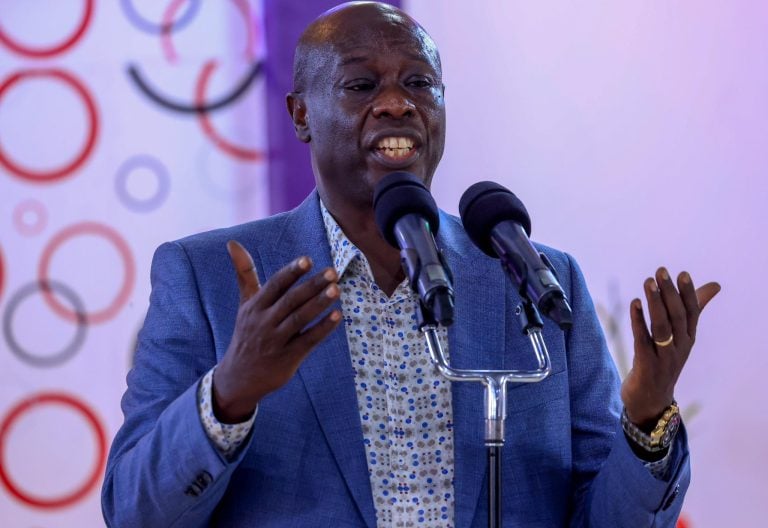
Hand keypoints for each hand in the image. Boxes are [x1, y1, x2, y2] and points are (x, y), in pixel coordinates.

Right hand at [212, 240, 341, 422]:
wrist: (238, 377)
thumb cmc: (247, 333)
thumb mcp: (244, 304)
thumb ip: (244, 273)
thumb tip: (233, 242)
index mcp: (255, 306)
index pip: (275, 285)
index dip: (291, 272)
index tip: (307, 260)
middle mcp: (264, 322)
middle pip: (290, 300)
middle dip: (311, 285)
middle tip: (332, 272)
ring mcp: (276, 341)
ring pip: (300, 319)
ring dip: (319, 303)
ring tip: (336, 289)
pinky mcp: (288, 358)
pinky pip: (308, 340)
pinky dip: (322, 328)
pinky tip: (337, 316)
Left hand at [620, 267, 719, 429]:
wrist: (651, 401)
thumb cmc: (663, 362)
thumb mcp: (680, 337)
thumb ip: (693, 310)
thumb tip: (714, 286)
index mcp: (688, 339)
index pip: (692, 313)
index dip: (688, 293)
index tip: (682, 273)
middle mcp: (679, 347)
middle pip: (677, 317)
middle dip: (670, 293)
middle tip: (661, 271)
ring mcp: (664, 358)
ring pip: (662, 327)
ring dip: (655, 303)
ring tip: (648, 283)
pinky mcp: (647, 365)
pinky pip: (642, 340)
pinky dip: (638, 321)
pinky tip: (634, 304)